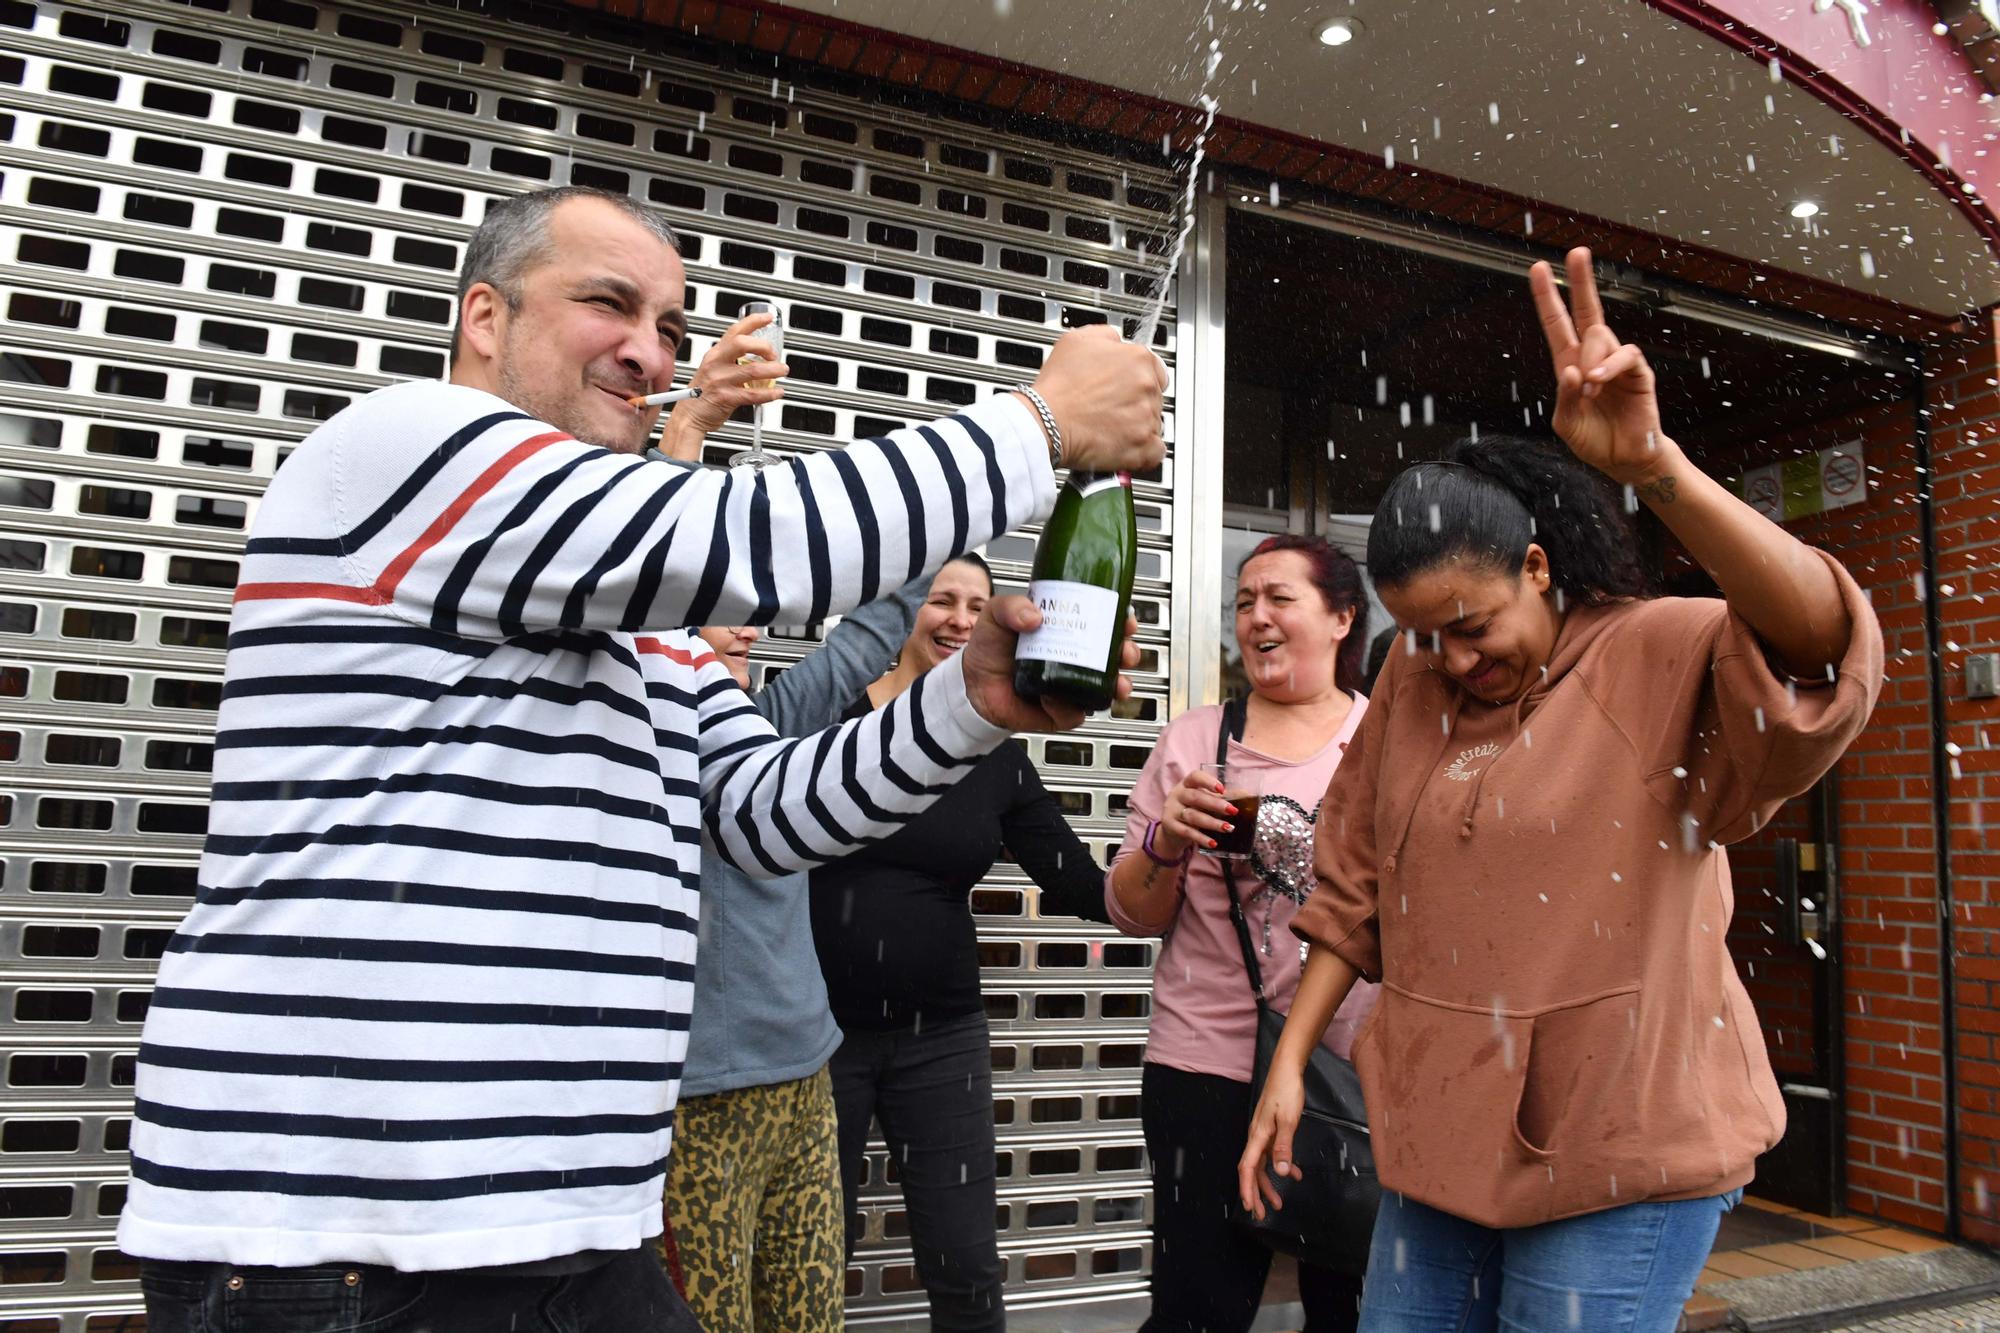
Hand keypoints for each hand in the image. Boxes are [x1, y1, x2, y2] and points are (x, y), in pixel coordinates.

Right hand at [658, 312, 789, 457]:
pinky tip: (777, 392)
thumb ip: (731, 361)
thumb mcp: (712, 370)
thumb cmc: (701, 395)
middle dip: (763, 346)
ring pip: (753, 369)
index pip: (735, 331)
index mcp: (715, 354)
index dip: (753, 321)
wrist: (689, 417)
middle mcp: (716, 364)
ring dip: (773, 369)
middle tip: (773, 354)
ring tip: (782, 370)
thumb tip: (757, 357)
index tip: (767, 318)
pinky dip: (770, 393)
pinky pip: (753, 394)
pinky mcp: (726, 398)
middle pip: (742, 343)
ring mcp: (720, 380)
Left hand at [959, 595, 1140, 731]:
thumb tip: (1034, 617)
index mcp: (1066, 630)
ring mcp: (1070, 686)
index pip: (1103, 623)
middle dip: (1129, 653)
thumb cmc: (987, 648)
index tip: (1127, 618)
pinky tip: (1057, 699)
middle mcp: (1074, 658)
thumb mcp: (996, 615)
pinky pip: (1075, 713)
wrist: (971, 685)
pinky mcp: (1060, 712)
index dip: (1121, 621)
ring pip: (1107, 687)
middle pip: (1115, 656)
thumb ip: (1011, 607)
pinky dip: (1072, 707)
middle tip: (1125, 651)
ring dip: (1120, 684)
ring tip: (1118, 682)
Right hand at [1030, 325, 1166, 475]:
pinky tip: (1126, 444)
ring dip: (1139, 425)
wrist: (1045, 422)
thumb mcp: (1077, 340)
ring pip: (1156, 422)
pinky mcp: (1143, 446)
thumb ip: (1107, 336)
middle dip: (1137, 402)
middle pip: (1156, 396)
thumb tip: (1117, 342)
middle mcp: (1147, 386)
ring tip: (1112, 426)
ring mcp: (1147, 417)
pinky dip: (1145, 451)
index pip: (1156, 368)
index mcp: (1137, 358)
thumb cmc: (1058, 386)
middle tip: (1112, 407)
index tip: (1127, 387)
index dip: (1139, 378)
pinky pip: (1157, 450)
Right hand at [1157, 767, 1235, 858]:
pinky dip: (1201, 838)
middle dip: (1215, 804)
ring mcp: (1171, 810)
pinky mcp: (1170, 826)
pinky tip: (1213, 843)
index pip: (1195, 777)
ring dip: (1212, 822)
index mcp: (1186, 784)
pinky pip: (1187, 832)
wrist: (1170, 831)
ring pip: (1192, 816)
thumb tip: (1246, 796)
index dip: (1208, 781)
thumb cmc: (1192, 810)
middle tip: (1233, 811)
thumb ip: (1221, 797)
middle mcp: (1177, 795)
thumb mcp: (1203, 800)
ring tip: (1228, 828)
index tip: (1222, 790)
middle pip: (1195, 797)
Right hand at [1238, 1063, 1305, 1218]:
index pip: (1248, 1168)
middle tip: (1261, 1214)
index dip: (1247, 1189)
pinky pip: (1273, 1154)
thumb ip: (1285, 1146)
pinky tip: (1294, 1174)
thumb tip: (1280, 1171)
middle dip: (1256, 1193)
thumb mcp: (1289, 1120)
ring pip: (1262, 1165)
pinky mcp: (1272, 1130)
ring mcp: (1264, 1134)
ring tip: (1277, 1203)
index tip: (1249, 1207)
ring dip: (1268, 1184)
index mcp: (1258, 1136)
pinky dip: (1282, 1166)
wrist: (1287, 1069)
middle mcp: (1257, 1137)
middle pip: (1252, 1171)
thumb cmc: (1286, 1091)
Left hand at [1531, 248, 1678, 487]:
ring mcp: (1616, 361)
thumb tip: (1570, 370)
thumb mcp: (1566, 423)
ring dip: (1590, 360)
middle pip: (1586, 309)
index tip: (1538, 269)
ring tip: (1589, 390)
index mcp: (1570, 365)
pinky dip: (1608, 366)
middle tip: (1576, 253)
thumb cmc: (1594, 441)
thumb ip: (1563, 398)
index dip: (1548, 298)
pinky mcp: (1638, 372)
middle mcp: (1593, 357)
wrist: (1624, 461)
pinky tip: (1598, 381)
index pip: (1557, 324)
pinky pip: (1625, 354)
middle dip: (1580, 281)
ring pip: (1601, 336)